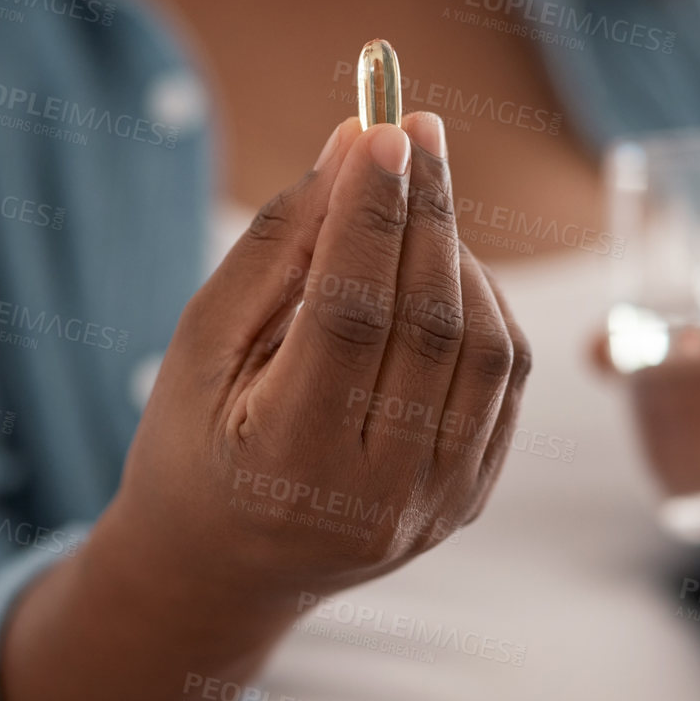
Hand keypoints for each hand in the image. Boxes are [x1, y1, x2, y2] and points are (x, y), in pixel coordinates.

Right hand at [115, 111, 530, 600]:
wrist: (222, 570)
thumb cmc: (193, 445)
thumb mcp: (201, 346)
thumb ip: (277, 248)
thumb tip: (352, 147)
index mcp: (290, 461)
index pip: (351, 315)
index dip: (372, 216)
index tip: (383, 130)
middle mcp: (377, 495)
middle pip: (431, 325)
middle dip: (427, 211)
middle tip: (416, 130)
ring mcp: (436, 504)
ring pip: (488, 348)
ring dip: (459, 256)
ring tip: (416, 206)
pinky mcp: (470, 496)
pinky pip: (506, 380)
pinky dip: (485, 306)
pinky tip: (442, 270)